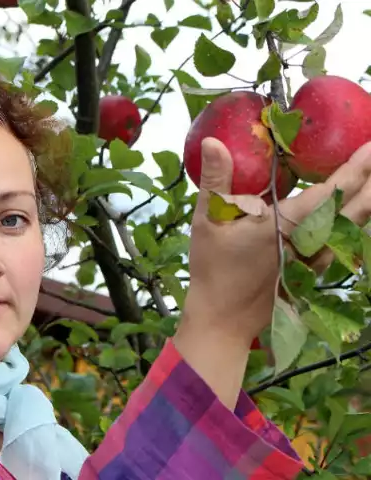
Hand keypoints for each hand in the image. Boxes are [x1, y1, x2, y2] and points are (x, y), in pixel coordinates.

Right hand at [173, 137, 370, 408]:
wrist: (223, 319)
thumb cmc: (213, 269)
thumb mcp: (207, 221)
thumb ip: (215, 180)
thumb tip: (214, 142)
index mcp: (286, 225)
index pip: (331, 191)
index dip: (356, 167)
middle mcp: (308, 243)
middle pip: (354, 209)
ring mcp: (313, 261)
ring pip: (352, 230)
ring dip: (368, 205)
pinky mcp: (310, 274)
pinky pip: (341, 246)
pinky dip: (353, 227)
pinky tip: (355, 220)